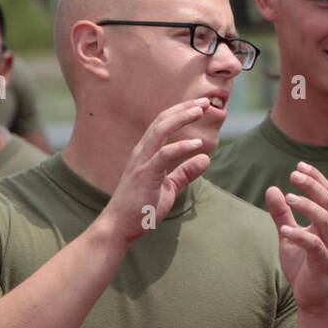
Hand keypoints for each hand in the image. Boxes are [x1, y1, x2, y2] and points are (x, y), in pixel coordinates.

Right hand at [99, 97, 212, 245]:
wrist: (120, 227)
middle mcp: (142, 152)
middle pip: (162, 121)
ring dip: (181, 118)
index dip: (181, 112)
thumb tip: (206, 158)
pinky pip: (163, 155)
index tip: (200, 105)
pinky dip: (181, 147)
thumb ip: (185, 172)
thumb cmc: (142, 208)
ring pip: (160, 131)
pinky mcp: (144, 175)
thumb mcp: (170, 187)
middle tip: (205, 101)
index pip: (163, 124)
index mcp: (146, 153)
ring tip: (200, 111)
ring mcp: (141, 162)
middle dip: (183, 108)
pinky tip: (198, 144)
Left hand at [265, 162, 327, 315]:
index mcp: (327, 223)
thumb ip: (282, 214)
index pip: (326, 194)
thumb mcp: (289, 236)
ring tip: (290, 197)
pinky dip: (301, 236)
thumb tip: (272, 189)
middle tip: (294, 174)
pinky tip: (286, 230)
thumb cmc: (304, 266)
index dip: (315, 178)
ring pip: (325, 220)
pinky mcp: (323, 263)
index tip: (299, 165)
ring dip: (308, 206)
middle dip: (312, 186)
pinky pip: (315, 246)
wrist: (315, 299)